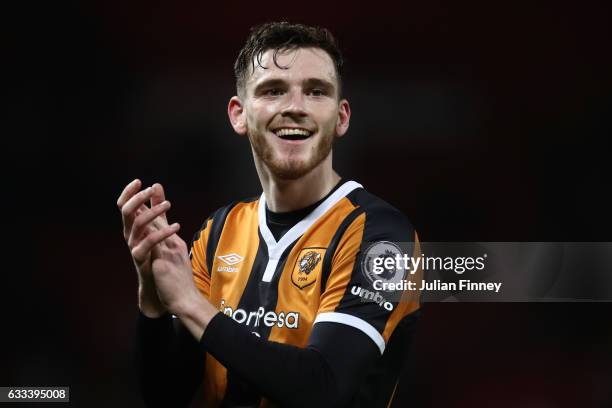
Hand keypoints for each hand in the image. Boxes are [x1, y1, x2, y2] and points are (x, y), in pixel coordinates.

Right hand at [117, 179, 175, 315]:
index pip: (124, 205)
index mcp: (131, 225)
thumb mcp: (158, 225)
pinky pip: (149, 241)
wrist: (158, 281)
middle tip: (150, 190)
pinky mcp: (140, 257)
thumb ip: (156, 206)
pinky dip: (163, 232)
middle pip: (126, 211)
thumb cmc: (157, 251)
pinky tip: (176, 226)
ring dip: (153, 211)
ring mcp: (133, 245)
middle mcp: (129, 234)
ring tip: (169, 204)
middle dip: (137, 198)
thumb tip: (156, 185)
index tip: (139, 181)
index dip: (128, 192)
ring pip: (138, 224)